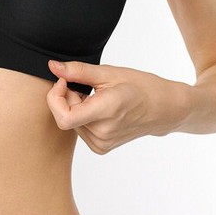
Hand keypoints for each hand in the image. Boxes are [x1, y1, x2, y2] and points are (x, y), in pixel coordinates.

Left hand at [46, 60, 190, 153]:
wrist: (163, 109)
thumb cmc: (140, 86)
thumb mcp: (109, 73)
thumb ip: (78, 71)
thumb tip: (53, 67)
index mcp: (106, 112)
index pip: (63, 117)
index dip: (56, 97)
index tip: (64, 81)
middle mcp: (102, 133)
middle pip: (64, 116)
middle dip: (67, 97)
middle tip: (86, 86)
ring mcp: (102, 144)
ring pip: (70, 123)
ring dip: (75, 107)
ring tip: (97, 97)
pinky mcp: (101, 147)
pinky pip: (79, 129)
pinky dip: (81, 116)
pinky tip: (98, 108)